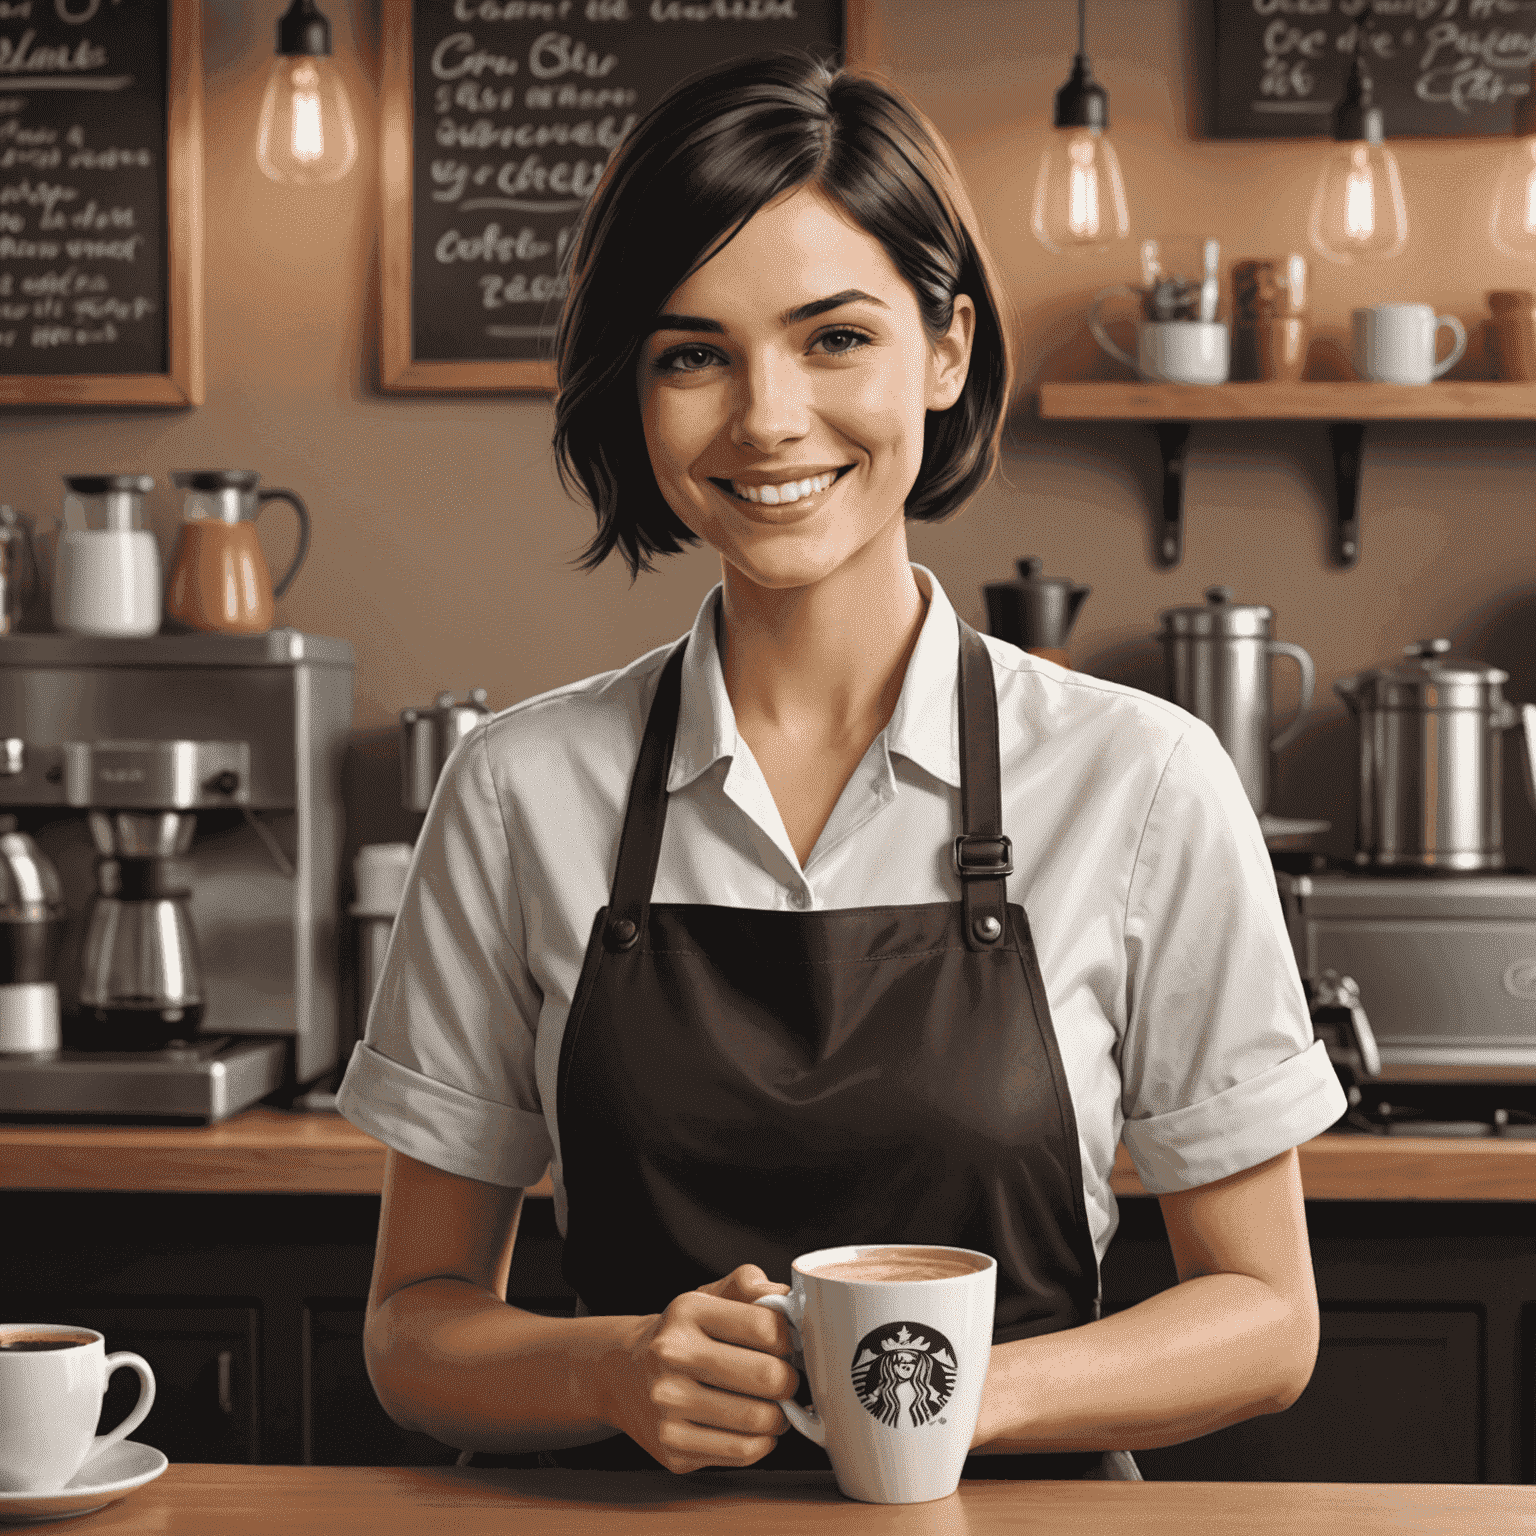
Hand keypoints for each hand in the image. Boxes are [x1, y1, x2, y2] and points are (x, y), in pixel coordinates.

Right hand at [601, 1264, 798, 1474]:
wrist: (624, 1373)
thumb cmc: (682, 1334)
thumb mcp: (708, 1296)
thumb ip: (749, 1285)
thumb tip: (788, 1298)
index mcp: (688, 1312)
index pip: (766, 1327)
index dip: (789, 1339)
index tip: (786, 1346)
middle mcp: (672, 1356)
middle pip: (767, 1376)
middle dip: (789, 1380)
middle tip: (784, 1379)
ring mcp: (668, 1406)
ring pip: (759, 1420)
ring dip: (779, 1415)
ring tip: (770, 1404)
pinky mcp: (673, 1448)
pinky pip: (743, 1452)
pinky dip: (762, 1441)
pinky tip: (752, 1427)